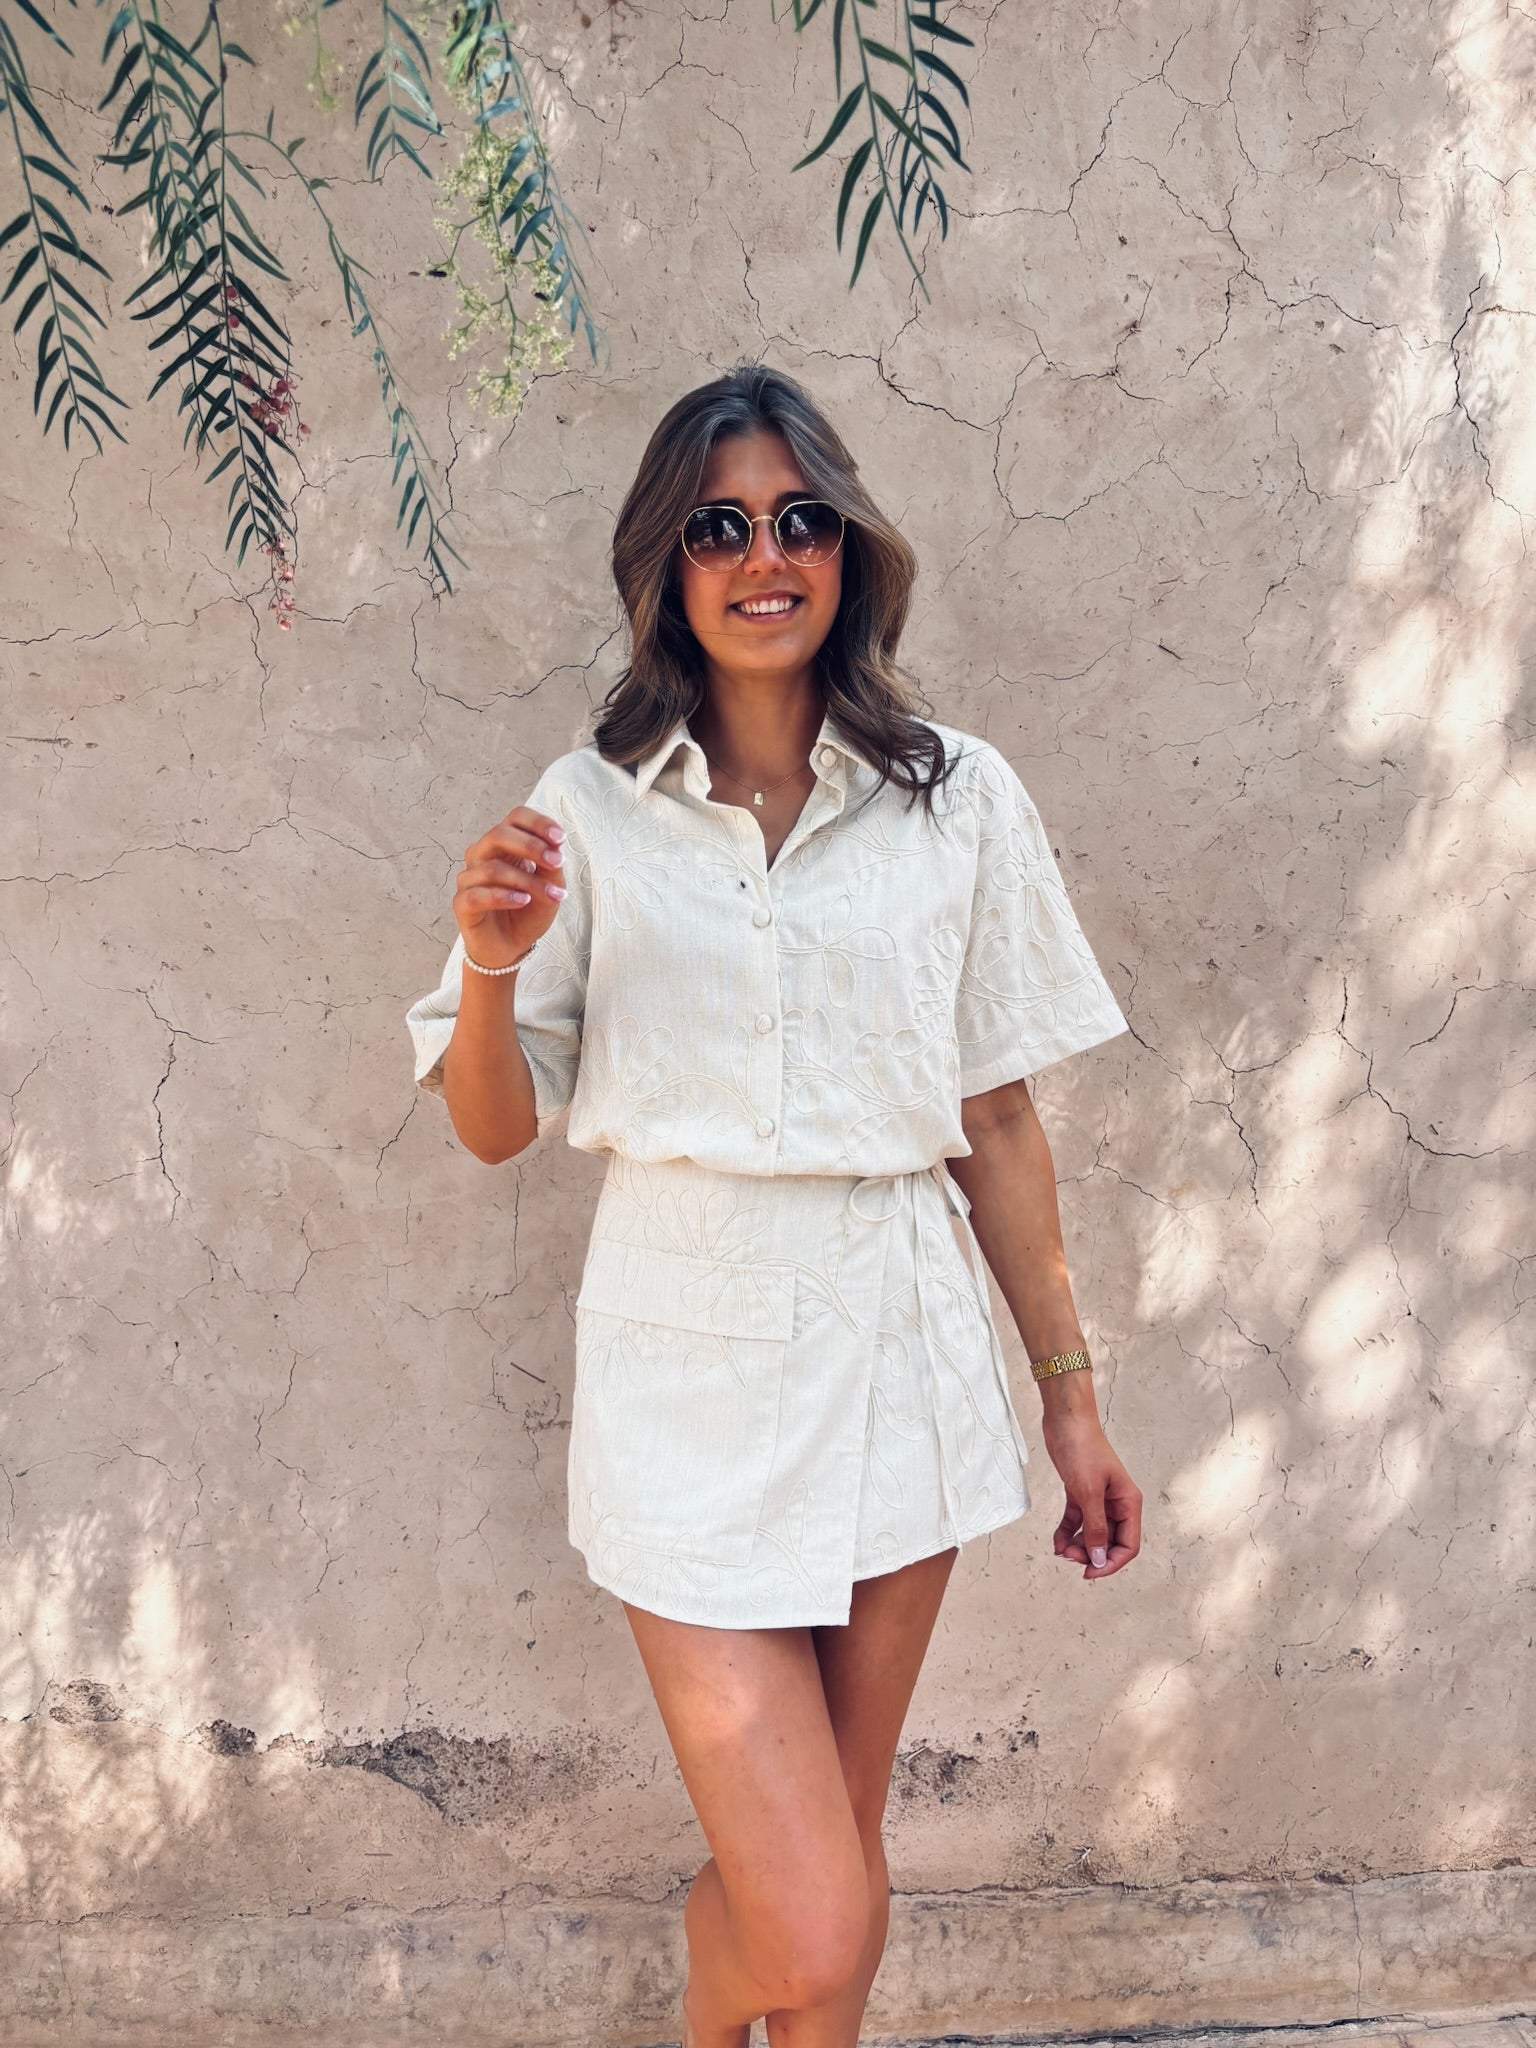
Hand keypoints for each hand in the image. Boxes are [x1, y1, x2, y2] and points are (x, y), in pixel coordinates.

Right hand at [453, 807, 567, 970]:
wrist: (512, 947)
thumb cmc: (528, 911)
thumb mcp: (550, 886)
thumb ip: (551, 866)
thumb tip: (554, 847)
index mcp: (505, 844)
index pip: (516, 817)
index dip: (537, 823)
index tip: (560, 838)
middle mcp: (482, 855)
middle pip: (498, 834)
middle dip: (531, 846)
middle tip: (556, 864)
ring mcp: (469, 878)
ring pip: (493, 868)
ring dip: (527, 881)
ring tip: (550, 895)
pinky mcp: (461, 903)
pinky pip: (478, 894)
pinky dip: (503, 896)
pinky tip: (523, 901)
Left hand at [1040, 1404, 1142, 1578]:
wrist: (1065, 1420)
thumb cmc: (1082, 1448)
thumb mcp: (1088, 1492)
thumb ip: (1095, 1527)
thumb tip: (1099, 1559)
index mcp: (1128, 1503)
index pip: (1128, 1545)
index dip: (1110, 1563)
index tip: (1089, 1573)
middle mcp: (1116, 1504)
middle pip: (1110, 1542)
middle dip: (1090, 1554)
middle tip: (1068, 1558)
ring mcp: (1098, 1499)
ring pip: (1092, 1534)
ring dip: (1077, 1546)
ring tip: (1059, 1550)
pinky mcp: (1080, 1493)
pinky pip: (1077, 1522)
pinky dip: (1067, 1533)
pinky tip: (1056, 1541)